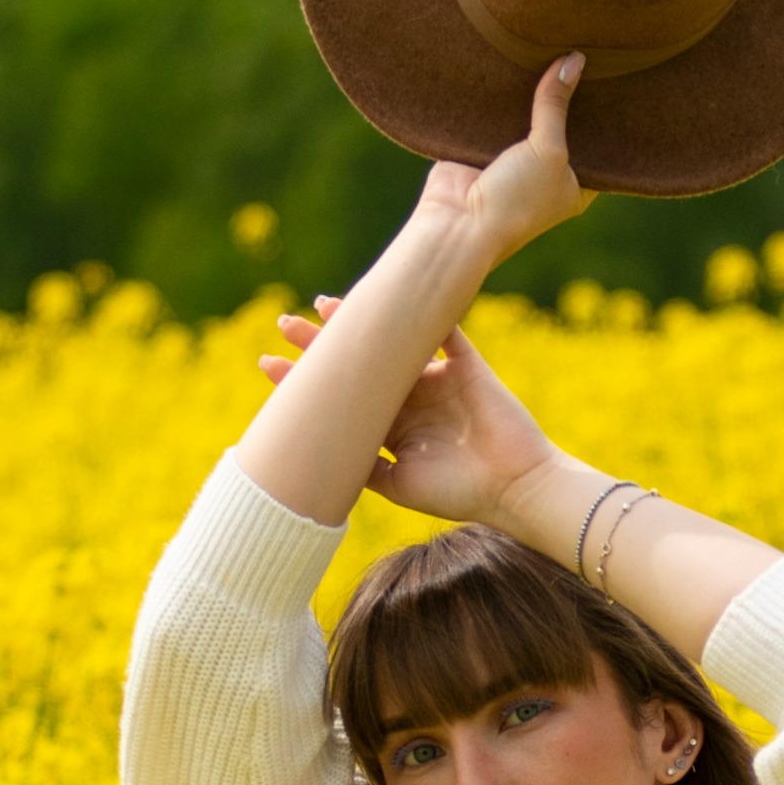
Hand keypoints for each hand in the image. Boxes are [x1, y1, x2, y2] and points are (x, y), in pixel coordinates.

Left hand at [261, 299, 556, 526]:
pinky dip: (423, 310)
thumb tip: (312, 458)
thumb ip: (362, 469)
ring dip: (359, 322)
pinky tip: (389, 291)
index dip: (305, 383)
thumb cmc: (460, 493)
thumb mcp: (398, 487)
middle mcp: (412, 401)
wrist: (515, 487)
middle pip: (359, 366)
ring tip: (323, 304)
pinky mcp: (466, 364)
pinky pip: (443, 329)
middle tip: (284, 324)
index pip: (342, 401)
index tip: (268, 365)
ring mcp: (438, 380)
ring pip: (391, 342)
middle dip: (321, 345)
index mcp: (393, 430)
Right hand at [416, 54, 592, 268]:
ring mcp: (516, 160)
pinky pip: (500, 113)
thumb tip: (574, 59)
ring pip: (530, 116)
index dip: (604, 112)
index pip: (597, 142)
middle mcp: (549, 173)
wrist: (458, 222)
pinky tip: (514, 57)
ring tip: (552, 42)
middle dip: (569, 94)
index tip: (613, 73)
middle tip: (585, 47)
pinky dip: (504, 94)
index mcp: (576, 185)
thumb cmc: (515, 201)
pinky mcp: (487, 147)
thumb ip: (557, 105)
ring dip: (534, 89)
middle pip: (564, 124)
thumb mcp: (548, 151)